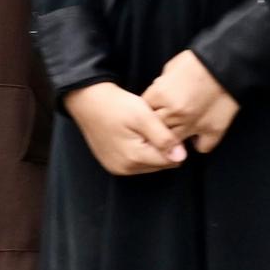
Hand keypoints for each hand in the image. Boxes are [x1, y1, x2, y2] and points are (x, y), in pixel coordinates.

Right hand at [66, 81, 187, 176]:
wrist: (88, 101)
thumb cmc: (116, 105)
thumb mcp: (143, 116)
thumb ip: (163, 138)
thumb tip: (181, 156)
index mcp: (134, 158)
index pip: (170, 160)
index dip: (174, 143)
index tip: (165, 126)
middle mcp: (125, 168)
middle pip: (160, 164)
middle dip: (163, 147)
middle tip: (154, 126)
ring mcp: (117, 168)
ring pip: (149, 163)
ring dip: (152, 148)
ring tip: (143, 128)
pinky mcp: (112, 164)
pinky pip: (136, 162)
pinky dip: (141, 150)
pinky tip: (134, 134)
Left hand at [143, 47, 241, 156]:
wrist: (229, 61)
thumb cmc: (198, 61)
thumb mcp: (171, 68)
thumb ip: (160, 86)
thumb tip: (156, 97)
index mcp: (161, 94)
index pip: (143, 112)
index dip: (148, 111)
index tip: (154, 109)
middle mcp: (175, 113)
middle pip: (156, 130)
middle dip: (159, 126)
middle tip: (165, 120)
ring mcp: (194, 124)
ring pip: (174, 143)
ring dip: (175, 137)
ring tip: (179, 129)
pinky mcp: (213, 129)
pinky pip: (201, 147)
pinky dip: (198, 142)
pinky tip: (198, 134)